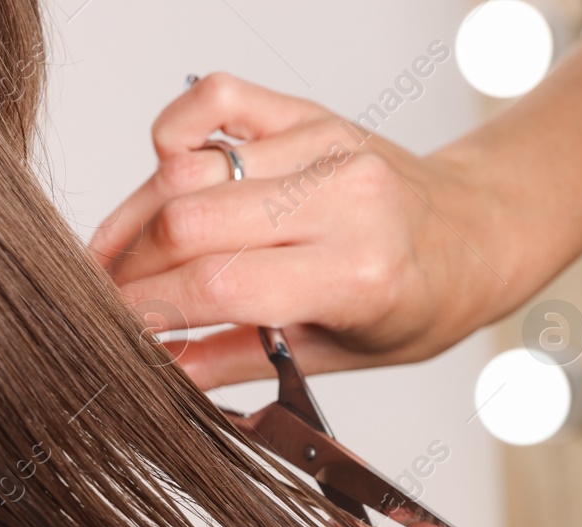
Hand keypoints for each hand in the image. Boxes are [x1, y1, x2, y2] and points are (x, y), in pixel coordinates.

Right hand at [90, 74, 519, 390]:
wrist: (470, 235)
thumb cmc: (409, 302)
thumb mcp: (332, 355)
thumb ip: (237, 360)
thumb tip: (158, 372)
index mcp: (357, 273)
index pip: (221, 285)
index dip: (151, 309)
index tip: (115, 329)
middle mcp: (342, 199)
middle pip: (190, 221)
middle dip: (132, 266)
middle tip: (110, 298)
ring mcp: (323, 146)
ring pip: (187, 167)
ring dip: (139, 215)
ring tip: (125, 255)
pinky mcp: (307, 112)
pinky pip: (215, 98)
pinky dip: (173, 133)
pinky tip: (163, 176)